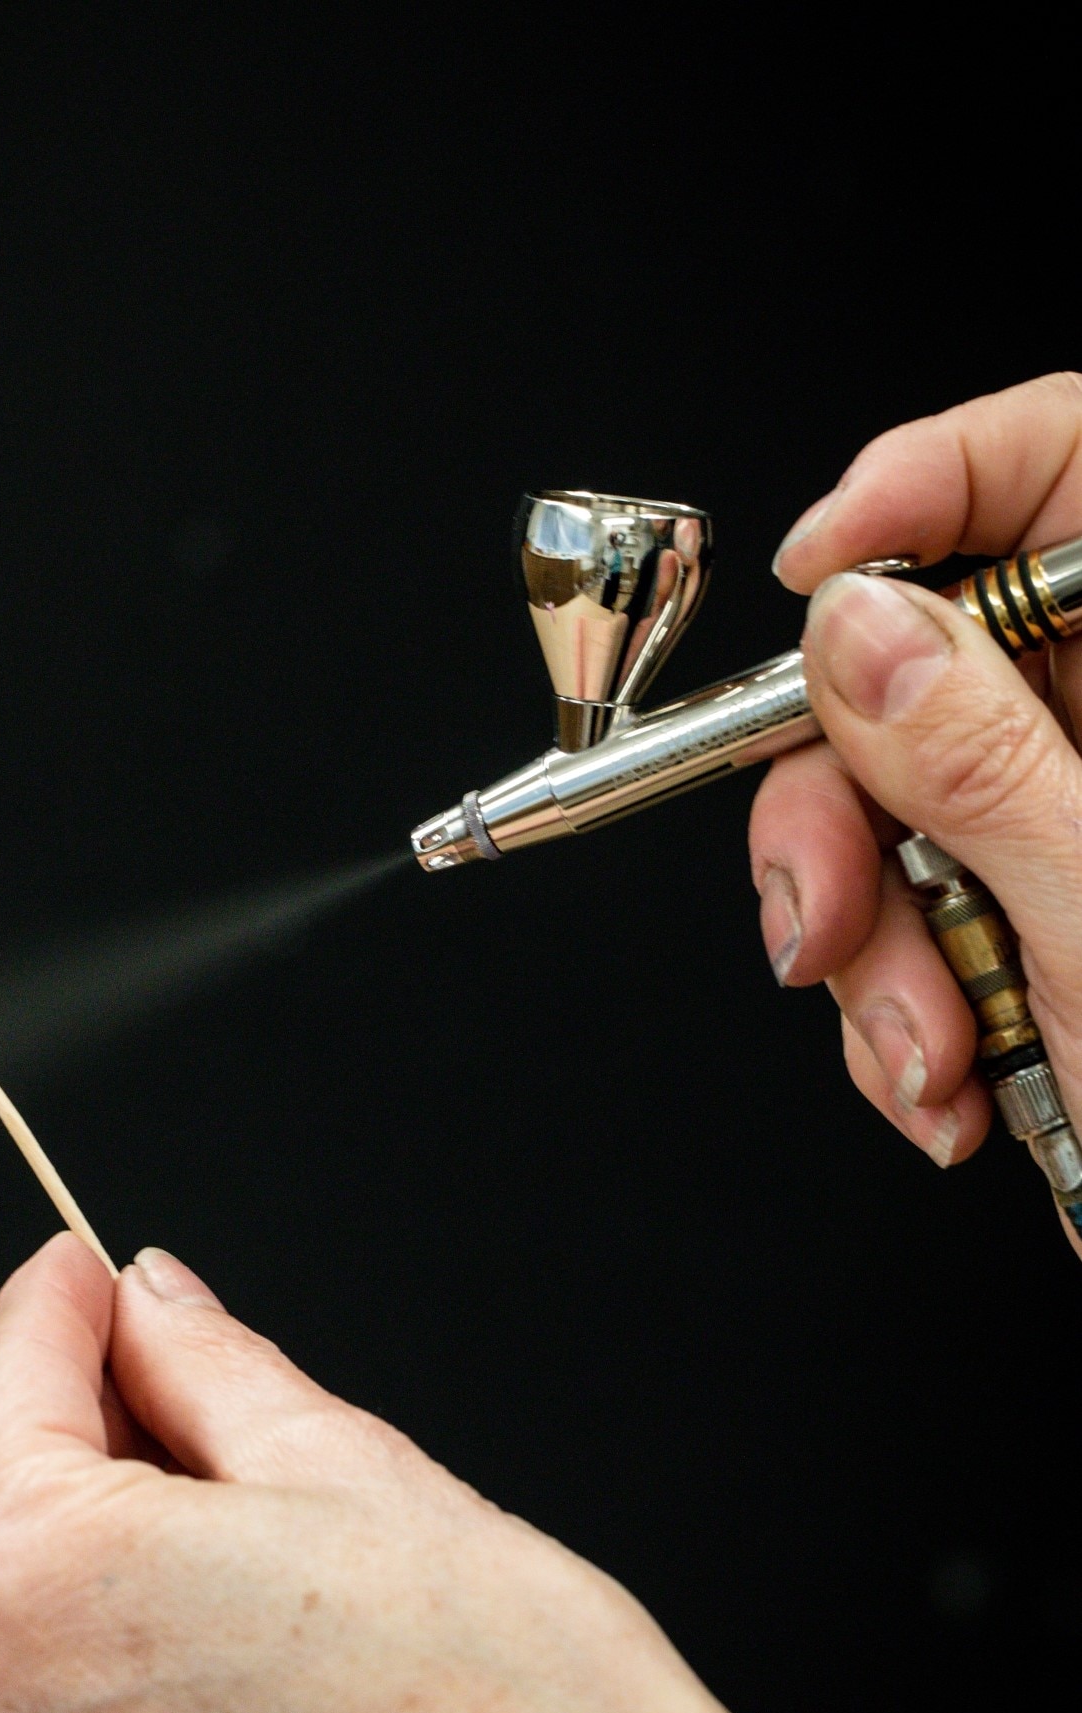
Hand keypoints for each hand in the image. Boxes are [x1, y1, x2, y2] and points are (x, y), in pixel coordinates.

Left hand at [0, 1233, 984, 1712]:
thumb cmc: (499, 1693)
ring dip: (78, 1564)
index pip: (2, 1385)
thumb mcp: (341, 1459)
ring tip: (228, 1552)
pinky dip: (91, 1686)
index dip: (58, 1302)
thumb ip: (202, 1363)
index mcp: (33, 1578)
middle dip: (70, 1436)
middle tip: (188, 1406)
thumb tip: (148, 1303)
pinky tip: (217, 1663)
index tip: (88, 1270)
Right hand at [750, 372, 1081, 1252]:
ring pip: (902, 810)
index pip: (1073, 461)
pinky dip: (901, 1012)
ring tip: (929, 1056)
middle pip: (935, 661)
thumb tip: (857, 634)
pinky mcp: (1047, 917)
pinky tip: (955, 1084)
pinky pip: (915, 918)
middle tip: (825, 909)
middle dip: (847, 806)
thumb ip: (979, 764)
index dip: (936, 480)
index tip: (821, 569)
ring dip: (873, 950)